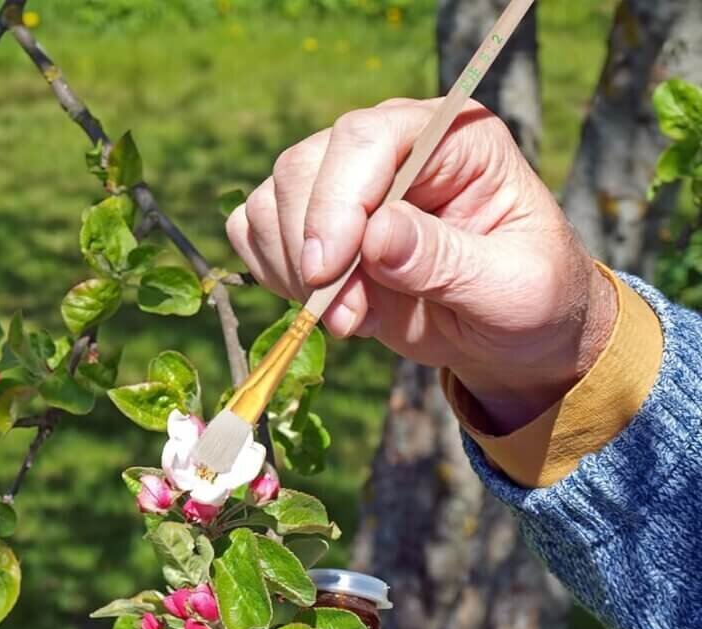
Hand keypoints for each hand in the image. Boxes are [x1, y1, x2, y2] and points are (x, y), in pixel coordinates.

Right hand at [227, 98, 616, 431]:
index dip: (336, 203)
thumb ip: (446, 260)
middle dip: (310, 250)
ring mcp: (347, 187)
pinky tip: (326, 304)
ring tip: (351, 318)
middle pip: (304, 166)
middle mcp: (392, 150)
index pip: (366, 138)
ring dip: (292, 271)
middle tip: (348, 317)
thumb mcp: (512, 288)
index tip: (328, 273)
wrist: (507, 334)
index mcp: (452, 140)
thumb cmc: (530, 301)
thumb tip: (375, 237)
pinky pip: (255, 234)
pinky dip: (274, 274)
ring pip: (269, 202)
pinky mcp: (316, 227)